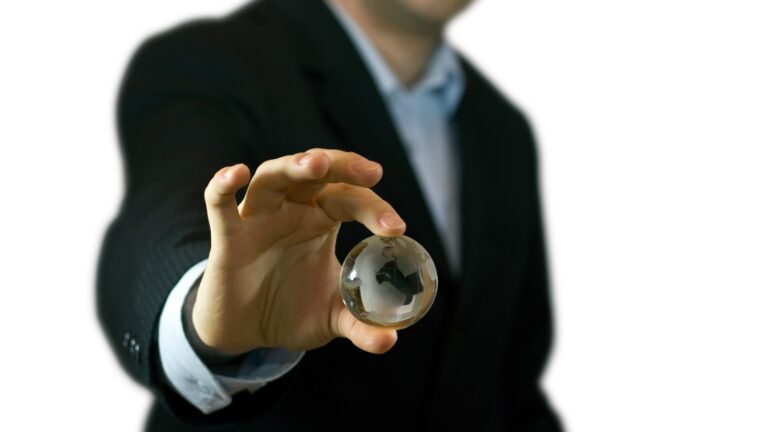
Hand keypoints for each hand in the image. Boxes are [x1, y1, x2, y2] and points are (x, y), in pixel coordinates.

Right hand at [193, 149, 404, 355]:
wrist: (245, 331)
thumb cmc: (290, 310)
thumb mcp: (330, 319)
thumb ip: (360, 325)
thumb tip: (390, 340)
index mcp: (323, 219)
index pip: (351, 198)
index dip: (375, 208)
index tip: (396, 228)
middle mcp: (292, 209)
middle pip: (317, 173)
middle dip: (343, 166)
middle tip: (372, 172)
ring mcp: (258, 217)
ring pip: (274, 176)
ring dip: (294, 166)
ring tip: (316, 164)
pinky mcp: (228, 236)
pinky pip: (219, 204)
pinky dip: (223, 186)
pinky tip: (237, 173)